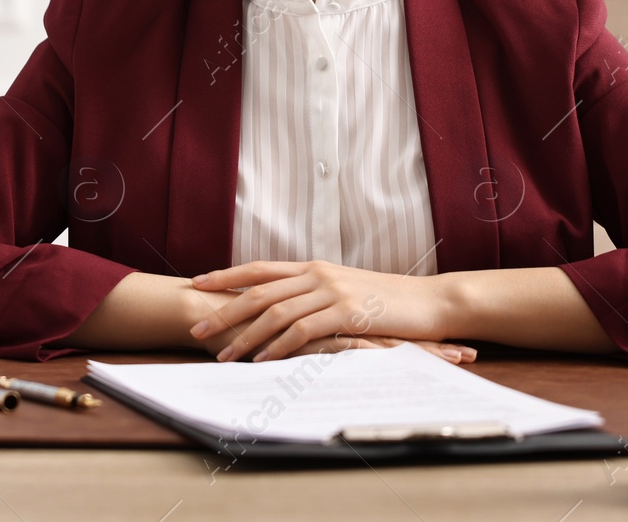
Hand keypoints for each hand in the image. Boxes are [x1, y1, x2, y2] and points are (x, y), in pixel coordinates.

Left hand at [187, 259, 451, 361]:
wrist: (431, 302)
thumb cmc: (390, 302)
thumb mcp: (348, 291)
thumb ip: (317, 295)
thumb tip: (288, 307)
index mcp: (315, 267)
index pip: (260, 269)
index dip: (226, 275)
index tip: (197, 282)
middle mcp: (318, 274)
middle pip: (259, 290)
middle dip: (223, 308)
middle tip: (196, 326)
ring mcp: (332, 291)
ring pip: (276, 311)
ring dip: (246, 335)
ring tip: (222, 354)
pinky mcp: (348, 312)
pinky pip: (304, 330)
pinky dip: (279, 346)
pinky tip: (263, 360)